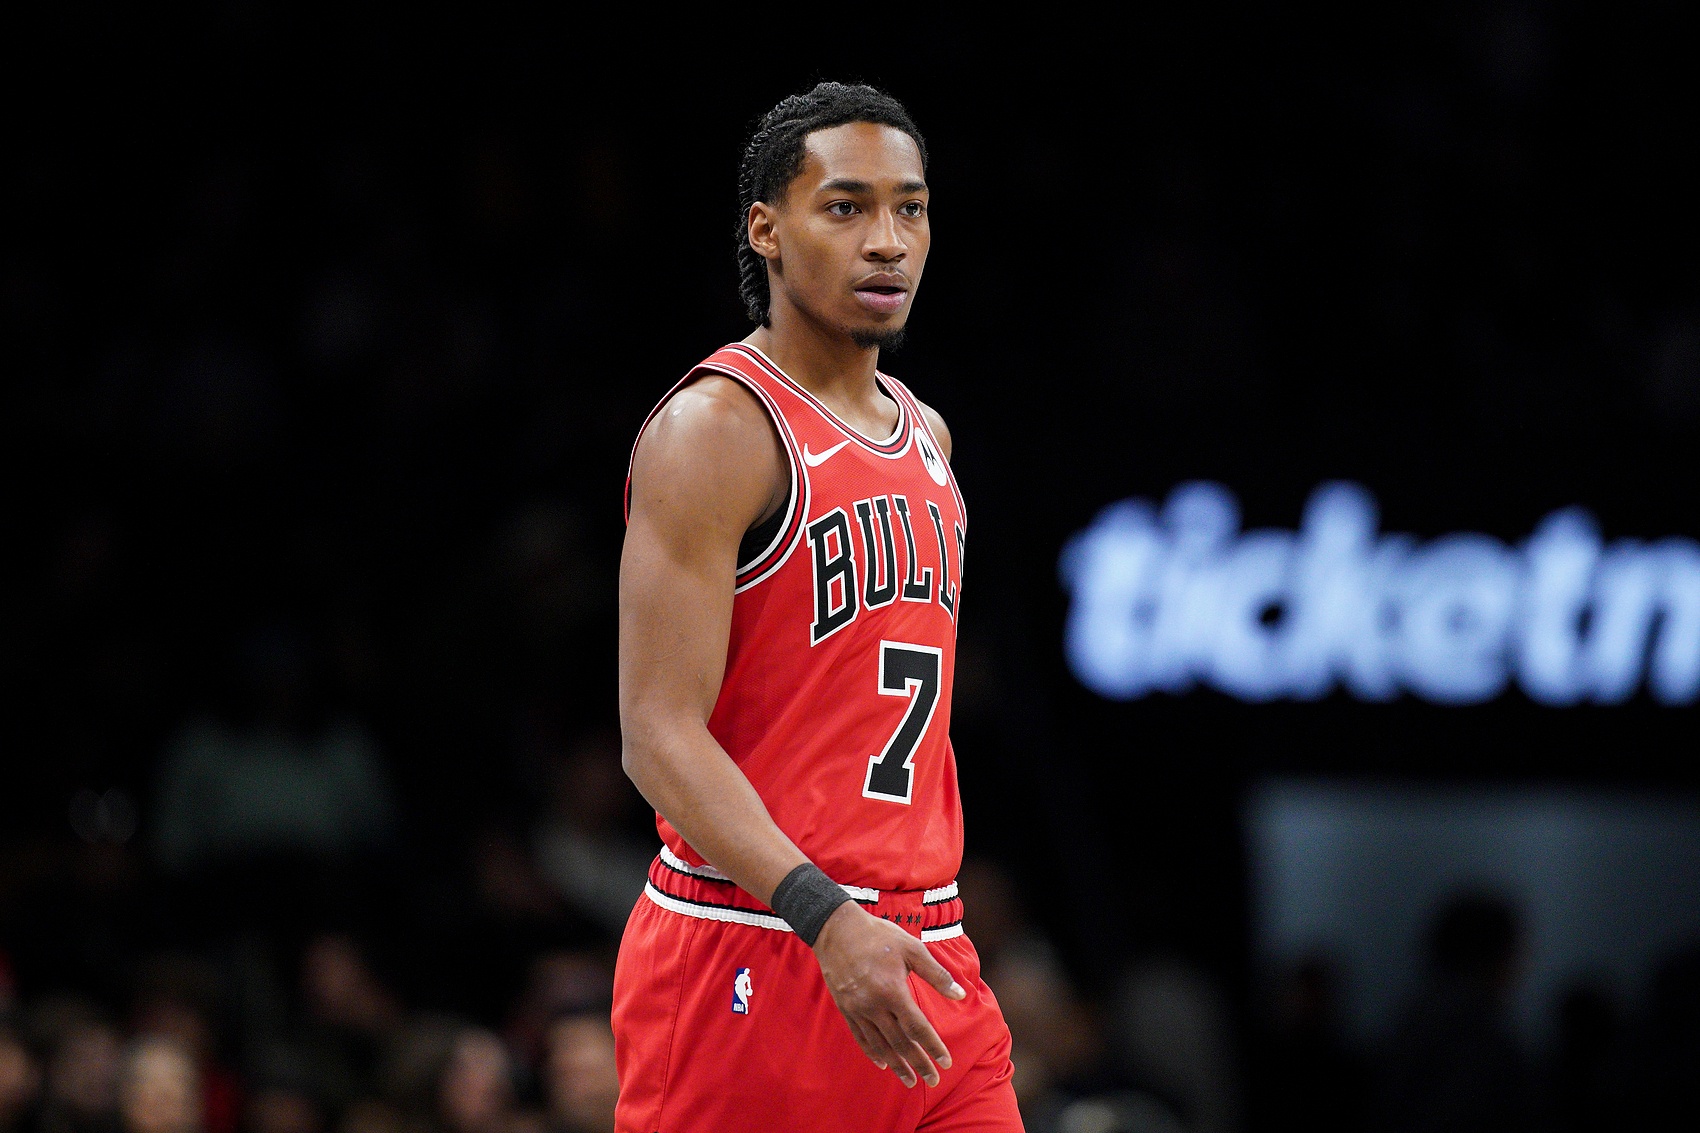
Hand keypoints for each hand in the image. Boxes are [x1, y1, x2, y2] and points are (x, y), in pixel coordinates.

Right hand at [812, 902, 966, 1087]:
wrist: (837, 929)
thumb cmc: (879, 936)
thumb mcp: (912, 948)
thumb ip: (936, 974)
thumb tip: (960, 994)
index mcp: (892, 990)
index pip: (917, 1027)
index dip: (933, 1047)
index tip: (946, 1062)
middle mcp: (874, 1005)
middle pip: (900, 1042)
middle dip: (919, 1063)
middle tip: (933, 1081)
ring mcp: (857, 1009)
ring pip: (880, 1045)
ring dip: (898, 1065)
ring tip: (911, 1081)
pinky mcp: (845, 1009)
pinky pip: (860, 1037)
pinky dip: (873, 1053)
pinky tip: (884, 1064)